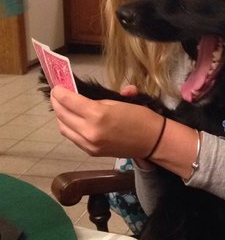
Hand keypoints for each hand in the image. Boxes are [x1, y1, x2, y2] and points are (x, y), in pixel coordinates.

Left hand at [50, 85, 165, 160]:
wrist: (152, 141)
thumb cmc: (139, 117)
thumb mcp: (118, 101)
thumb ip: (96, 99)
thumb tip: (79, 95)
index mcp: (97, 115)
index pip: (68, 101)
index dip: (59, 92)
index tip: (57, 86)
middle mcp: (89, 131)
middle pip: (62, 115)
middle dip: (57, 102)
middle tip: (57, 94)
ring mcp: (89, 144)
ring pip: (63, 128)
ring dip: (60, 116)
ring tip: (63, 107)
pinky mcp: (91, 152)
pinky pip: (72, 137)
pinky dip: (69, 127)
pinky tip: (73, 120)